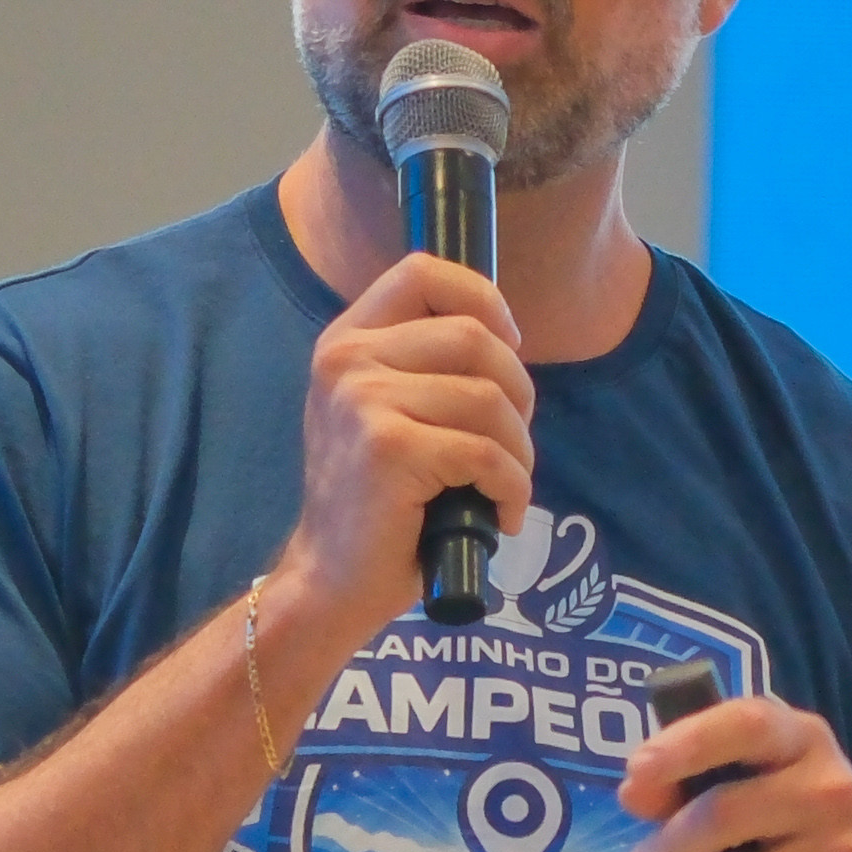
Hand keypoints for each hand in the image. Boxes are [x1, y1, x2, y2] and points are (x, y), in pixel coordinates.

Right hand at [284, 252, 533, 635]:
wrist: (332, 578)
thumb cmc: (375, 501)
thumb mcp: (383, 410)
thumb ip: (423, 363)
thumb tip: (506, 334)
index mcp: (346, 340)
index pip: (424, 272)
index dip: (483, 300)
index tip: (506, 347)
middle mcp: (347, 359)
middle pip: (476, 338)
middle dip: (518, 392)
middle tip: (511, 442)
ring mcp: (363, 400)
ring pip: (490, 399)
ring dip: (519, 451)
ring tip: (503, 487)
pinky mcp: (390, 448)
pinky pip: (487, 453)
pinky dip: (512, 489)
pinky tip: (499, 514)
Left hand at [620, 694, 851, 851]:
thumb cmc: (792, 827)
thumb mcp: (751, 788)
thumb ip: (687, 784)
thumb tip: (634, 791)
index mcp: (805, 741)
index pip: (746, 725)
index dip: (687, 743)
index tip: (635, 772)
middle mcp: (832, 791)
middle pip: (721, 815)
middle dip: (664, 850)